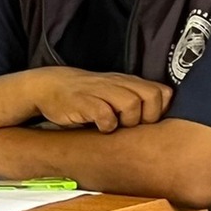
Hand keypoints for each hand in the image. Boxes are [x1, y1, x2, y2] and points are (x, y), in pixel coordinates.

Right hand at [31, 68, 171, 132]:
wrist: (48, 87)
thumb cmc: (84, 96)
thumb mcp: (111, 92)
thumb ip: (133, 99)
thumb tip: (156, 122)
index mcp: (127, 82)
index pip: (162, 92)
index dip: (160, 110)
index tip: (147, 122)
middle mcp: (117, 83)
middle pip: (151, 96)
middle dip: (148, 116)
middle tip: (133, 126)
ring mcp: (100, 91)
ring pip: (132, 103)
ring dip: (128, 120)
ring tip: (116, 127)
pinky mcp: (84, 101)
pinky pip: (106, 115)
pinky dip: (107, 125)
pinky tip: (100, 128)